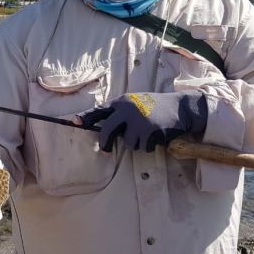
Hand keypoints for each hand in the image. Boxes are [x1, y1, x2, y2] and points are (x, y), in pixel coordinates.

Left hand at [77, 91, 207, 151]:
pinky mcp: (149, 130)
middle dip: (105, 144)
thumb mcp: (135, 104)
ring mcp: (138, 120)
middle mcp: (127, 109)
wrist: (179, 107)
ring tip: (147, 133)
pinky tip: (156, 135)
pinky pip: (142, 147)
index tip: (74, 121)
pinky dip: (149, 145)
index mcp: (122, 102)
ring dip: (137, 143)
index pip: (100, 110)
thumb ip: (120, 114)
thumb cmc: (154, 107)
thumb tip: (105, 130)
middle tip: (104, 151)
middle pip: (107, 131)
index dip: (86, 116)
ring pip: (127, 143)